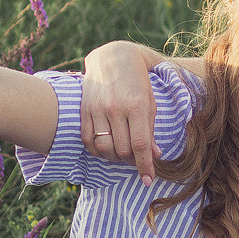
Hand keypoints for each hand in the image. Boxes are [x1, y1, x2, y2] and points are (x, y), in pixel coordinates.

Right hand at [81, 40, 160, 182]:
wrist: (113, 57)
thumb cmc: (138, 81)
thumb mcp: (150, 102)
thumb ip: (151, 130)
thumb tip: (154, 155)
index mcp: (136, 105)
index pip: (140, 145)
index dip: (145, 166)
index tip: (148, 180)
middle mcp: (115, 108)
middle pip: (122, 150)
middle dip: (131, 161)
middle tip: (136, 158)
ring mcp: (97, 109)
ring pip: (104, 148)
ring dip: (114, 158)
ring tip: (121, 154)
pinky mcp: (84, 110)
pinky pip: (87, 140)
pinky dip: (97, 151)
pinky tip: (106, 148)